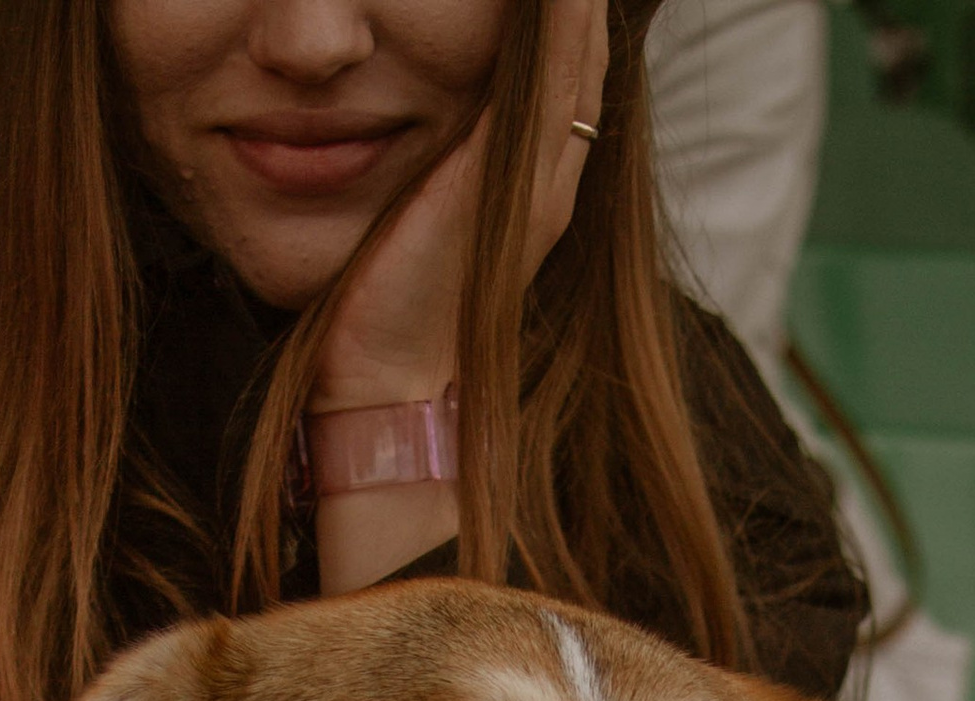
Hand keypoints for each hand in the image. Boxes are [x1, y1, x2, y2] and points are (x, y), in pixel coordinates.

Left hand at [312, 0, 607, 412]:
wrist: (391, 388)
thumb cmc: (390, 309)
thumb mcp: (422, 216)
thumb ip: (444, 167)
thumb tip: (431, 125)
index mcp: (537, 183)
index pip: (570, 69)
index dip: (568, 12)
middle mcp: (553, 177)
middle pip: (585, 49)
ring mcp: (542, 182)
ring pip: (578, 53)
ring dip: (572, 0)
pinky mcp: (516, 182)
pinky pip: (550, 77)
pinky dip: (556, 19)